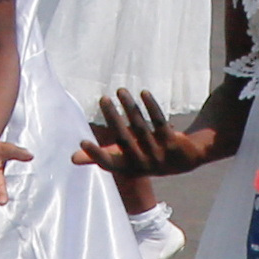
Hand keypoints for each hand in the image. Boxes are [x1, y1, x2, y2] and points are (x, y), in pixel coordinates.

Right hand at [74, 89, 218, 179]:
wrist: (185, 160)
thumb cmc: (146, 156)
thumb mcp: (124, 159)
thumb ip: (101, 156)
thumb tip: (72, 159)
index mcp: (128, 168)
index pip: (109, 164)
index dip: (95, 155)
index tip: (82, 142)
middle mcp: (143, 164)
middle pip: (124, 140)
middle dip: (113, 118)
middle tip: (102, 98)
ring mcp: (159, 155)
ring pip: (142, 129)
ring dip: (130, 108)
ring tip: (120, 90)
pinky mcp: (173, 144)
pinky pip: (160, 123)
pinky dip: (151, 107)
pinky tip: (143, 93)